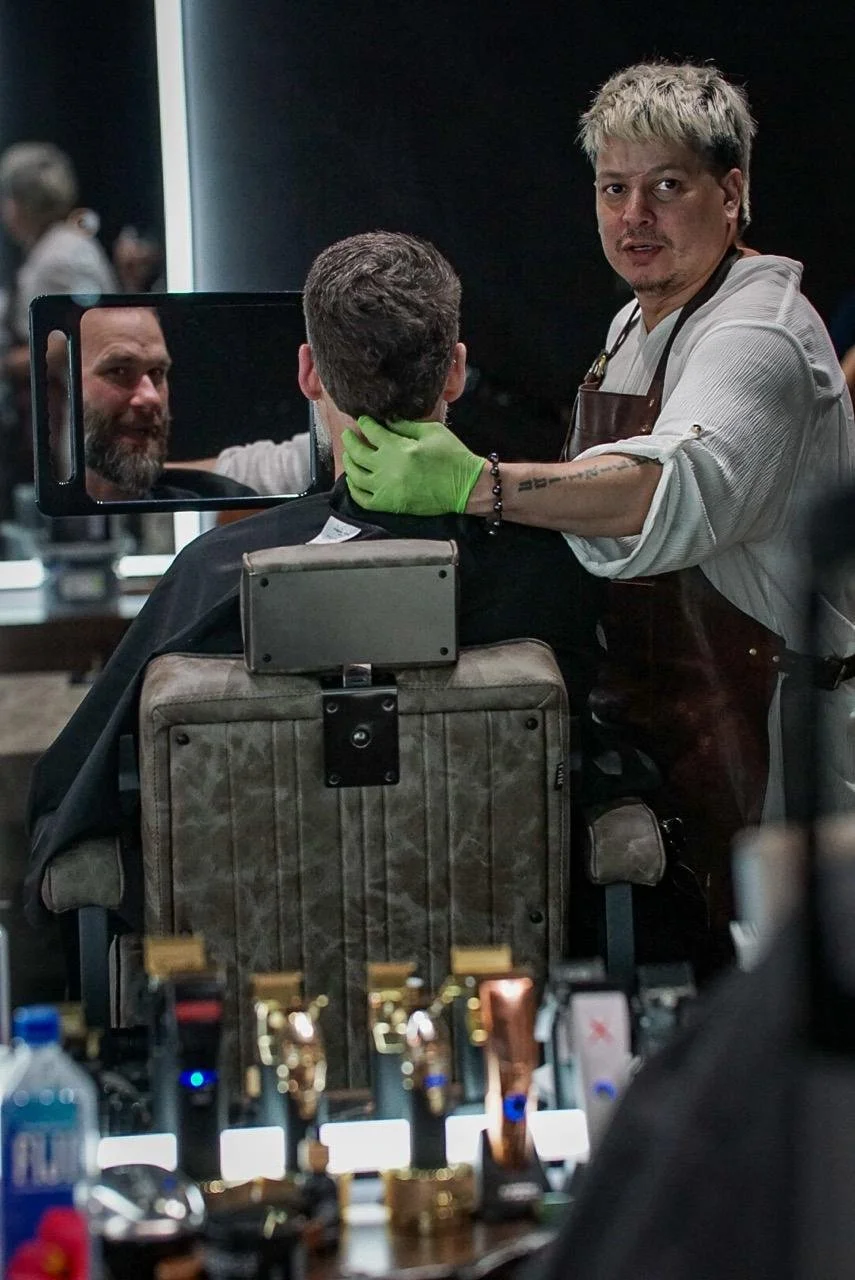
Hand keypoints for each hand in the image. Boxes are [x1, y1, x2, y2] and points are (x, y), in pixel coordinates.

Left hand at [342, 416, 485, 514]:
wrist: (466, 486)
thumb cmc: (452, 456)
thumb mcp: (431, 431)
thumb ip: (406, 425)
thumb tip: (386, 420)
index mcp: (397, 447)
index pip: (371, 432)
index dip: (364, 423)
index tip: (363, 420)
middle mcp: (386, 468)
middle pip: (357, 452)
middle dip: (350, 440)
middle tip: (348, 434)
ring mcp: (386, 488)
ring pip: (355, 476)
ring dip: (348, 463)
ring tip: (349, 456)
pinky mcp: (390, 504)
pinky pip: (363, 499)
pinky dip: (354, 489)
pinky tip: (353, 481)